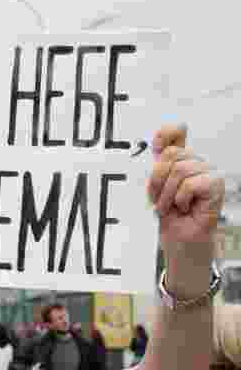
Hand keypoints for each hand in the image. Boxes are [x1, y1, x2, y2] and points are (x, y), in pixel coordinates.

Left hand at [147, 124, 224, 253]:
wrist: (179, 236)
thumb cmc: (170, 215)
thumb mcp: (155, 188)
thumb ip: (156, 168)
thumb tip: (156, 150)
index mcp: (180, 160)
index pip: (176, 133)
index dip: (165, 134)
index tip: (155, 147)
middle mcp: (195, 162)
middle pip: (170, 154)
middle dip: (158, 181)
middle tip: (160, 198)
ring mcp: (208, 172)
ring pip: (179, 170)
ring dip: (168, 194)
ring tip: (171, 205)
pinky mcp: (215, 184)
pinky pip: (190, 184)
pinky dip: (181, 199)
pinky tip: (185, 206)